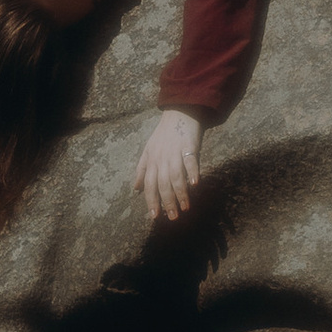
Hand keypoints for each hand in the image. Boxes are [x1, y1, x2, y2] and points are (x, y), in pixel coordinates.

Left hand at [132, 111, 202, 225]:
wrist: (179, 113)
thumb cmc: (163, 135)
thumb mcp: (148, 151)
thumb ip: (142, 170)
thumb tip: (136, 189)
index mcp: (151, 161)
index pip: (149, 184)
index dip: (151, 201)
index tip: (155, 216)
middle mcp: (162, 158)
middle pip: (163, 183)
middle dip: (167, 202)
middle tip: (173, 217)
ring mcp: (175, 152)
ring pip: (176, 176)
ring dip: (180, 193)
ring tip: (185, 208)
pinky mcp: (189, 146)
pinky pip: (190, 161)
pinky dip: (192, 172)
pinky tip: (195, 184)